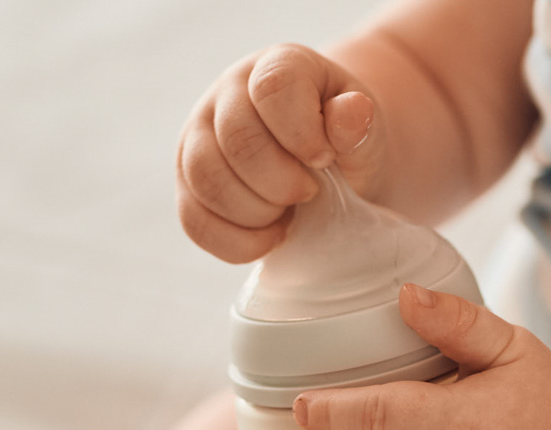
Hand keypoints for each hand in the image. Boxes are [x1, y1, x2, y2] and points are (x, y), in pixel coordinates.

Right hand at [177, 43, 387, 263]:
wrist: (322, 166)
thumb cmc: (342, 142)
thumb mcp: (363, 129)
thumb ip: (357, 123)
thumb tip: (352, 111)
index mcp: (275, 67)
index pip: (272, 88)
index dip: (300, 132)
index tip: (323, 159)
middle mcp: (226, 94)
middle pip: (236, 140)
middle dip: (280, 182)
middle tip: (309, 194)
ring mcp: (198, 136)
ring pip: (205, 178)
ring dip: (255, 213)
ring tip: (287, 215)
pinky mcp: (187, 181)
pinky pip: (193, 219)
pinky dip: (235, 241)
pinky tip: (268, 236)